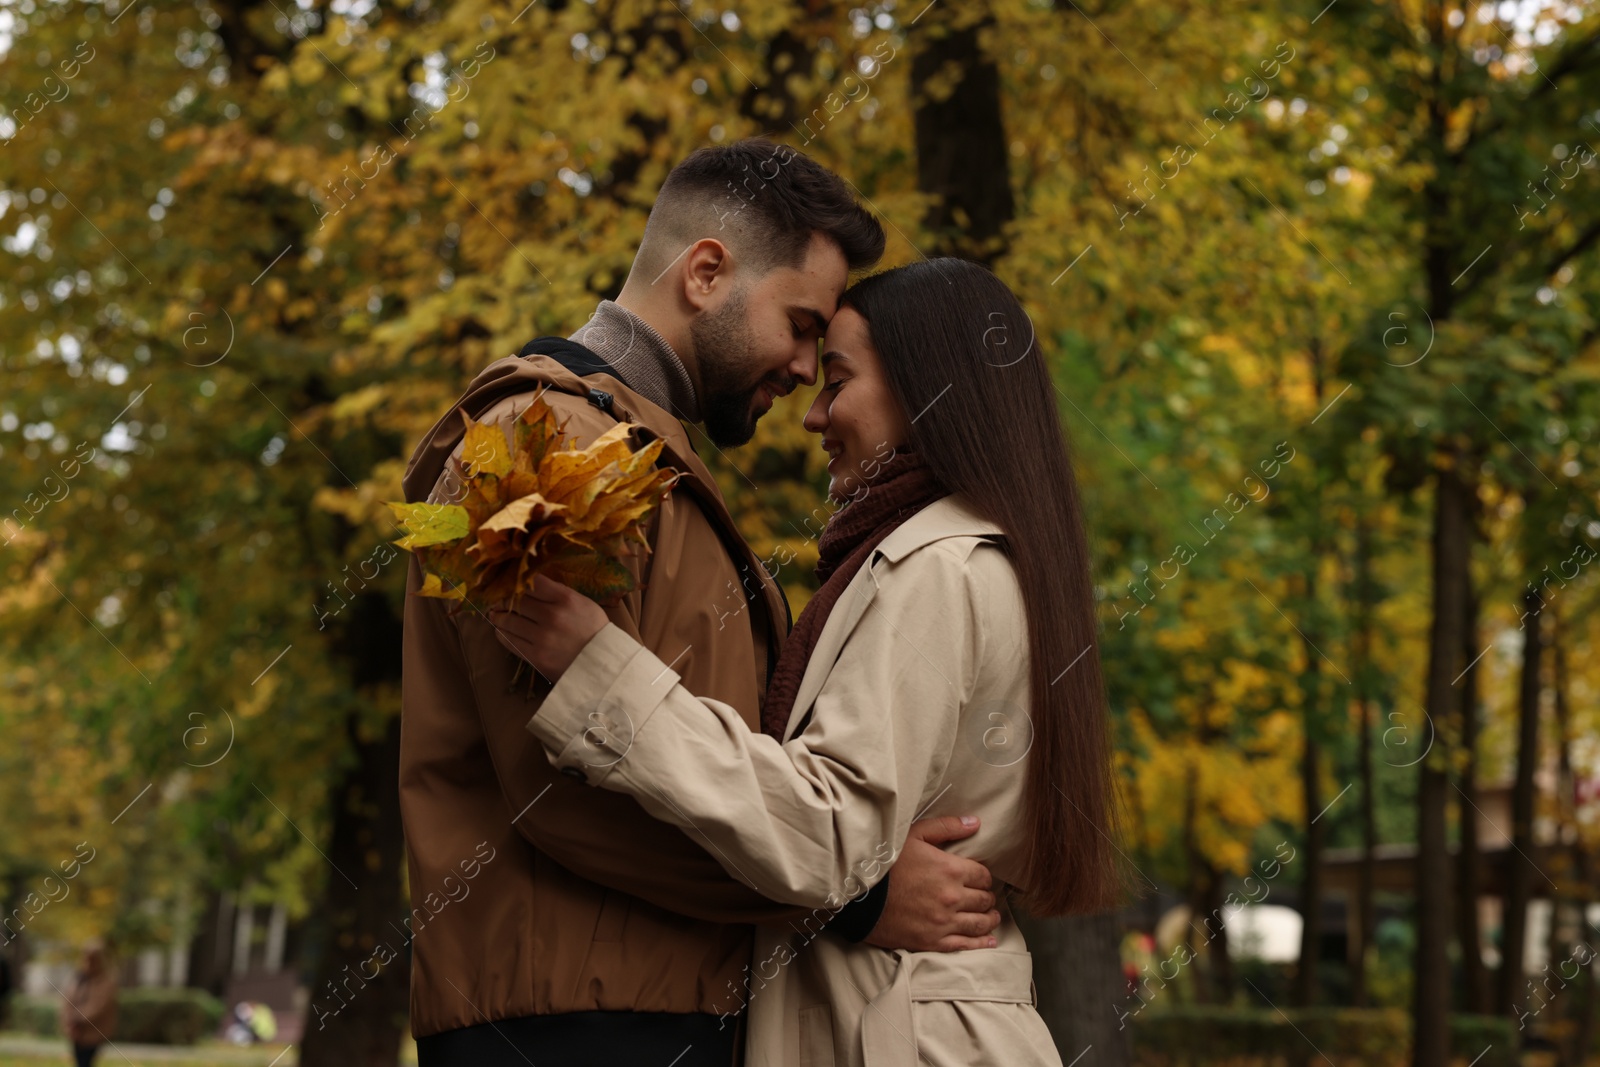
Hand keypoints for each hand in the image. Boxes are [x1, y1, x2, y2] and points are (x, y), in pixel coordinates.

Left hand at [488, 574, 609, 680]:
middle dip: (504, 600)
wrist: (603, 664)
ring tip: (496, 616)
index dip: (519, 581)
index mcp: (565, 598)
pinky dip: (502, 634)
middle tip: (499, 600)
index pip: (532, 582)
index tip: (513, 584)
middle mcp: (551, 615)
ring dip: (499, 617)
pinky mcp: (535, 656)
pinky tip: (501, 631)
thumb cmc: (595, 631)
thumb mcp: (584, 604)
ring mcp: (541, 637)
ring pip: (508, 621)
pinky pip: (509, 641)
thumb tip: (531, 586)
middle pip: (516, 600)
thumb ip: (558, 594)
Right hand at [865, 815, 999, 952]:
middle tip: (985, 897)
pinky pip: (965, 944)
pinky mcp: (932, 941)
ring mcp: (943, 922)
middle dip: (987, 898)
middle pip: (984, 900)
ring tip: (992, 917)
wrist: (858, 895)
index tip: (979, 879)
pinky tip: (989, 941)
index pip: (983, 876)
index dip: (984, 877)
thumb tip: (975, 822)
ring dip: (989, 919)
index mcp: (951, 870)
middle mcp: (952, 898)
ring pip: (979, 923)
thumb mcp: (914, 834)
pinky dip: (981, 943)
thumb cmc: (885, 862)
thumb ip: (947, 827)